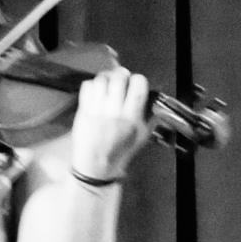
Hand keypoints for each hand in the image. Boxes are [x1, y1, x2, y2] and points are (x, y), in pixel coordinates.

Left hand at [68, 66, 150, 181]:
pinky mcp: (83, 110)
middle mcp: (115, 111)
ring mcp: (97, 110)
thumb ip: (151, 118)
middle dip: (120, 76)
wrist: (96, 166)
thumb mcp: (142, 137)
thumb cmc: (120, 152)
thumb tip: (157, 101)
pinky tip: (96, 92)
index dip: (137, 79)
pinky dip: (92, 85)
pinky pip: (87, 86)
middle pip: (119, 78)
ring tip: (107, 85)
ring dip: (105, 79)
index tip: (135, 83)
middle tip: (120, 81)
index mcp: (132, 117)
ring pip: (102, 79)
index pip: (138, 84)